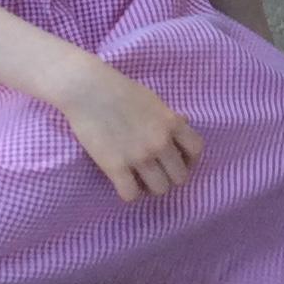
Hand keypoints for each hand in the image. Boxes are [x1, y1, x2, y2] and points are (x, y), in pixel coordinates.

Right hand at [56, 61, 204, 200]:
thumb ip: (169, 118)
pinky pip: (131, 195)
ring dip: (151, 187)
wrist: (87, 89)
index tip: (176, 159)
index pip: (196, 151)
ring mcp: (139, 156)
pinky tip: (123, 182)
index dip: (189, 159)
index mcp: (172, 123)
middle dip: (169, 176)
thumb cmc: (120, 90)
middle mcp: (160, 142)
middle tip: (156, 171)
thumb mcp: (154, 100)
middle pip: (180, 177)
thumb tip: (183, 124)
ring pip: (160, 190)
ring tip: (140, 178)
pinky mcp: (115, 166)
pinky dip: (129, 193)